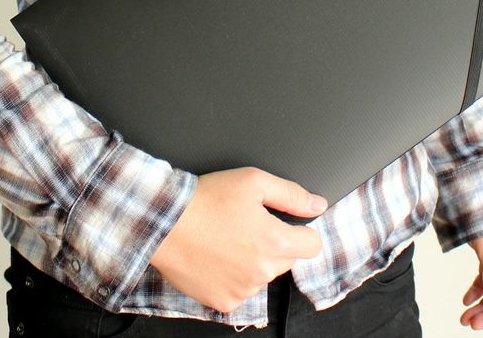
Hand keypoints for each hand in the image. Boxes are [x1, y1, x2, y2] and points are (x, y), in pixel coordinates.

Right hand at [149, 166, 326, 313]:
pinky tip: (218, 255)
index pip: (312, 245)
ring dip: (255, 259)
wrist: (164, 221)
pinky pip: (242, 289)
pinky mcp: (223, 301)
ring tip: (228, 237)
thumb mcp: (254, 182)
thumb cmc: (207, 198)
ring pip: (264, 274)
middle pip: (287, 259)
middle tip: (248, 224)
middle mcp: (261, 271)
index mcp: (274, 242)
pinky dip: (235, 275)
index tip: (286, 223)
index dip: (302, 230)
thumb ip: (291, 195)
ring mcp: (242, 290)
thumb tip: (317, 205)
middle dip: (275, 242)